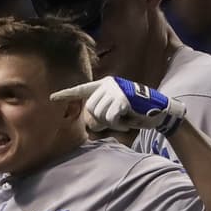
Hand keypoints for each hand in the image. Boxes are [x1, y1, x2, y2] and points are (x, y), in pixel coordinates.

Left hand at [52, 77, 186, 135]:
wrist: (159, 110)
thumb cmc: (136, 112)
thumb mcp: (116, 110)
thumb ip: (102, 113)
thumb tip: (89, 125)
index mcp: (104, 85)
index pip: (81, 89)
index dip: (66, 94)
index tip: (51, 97)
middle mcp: (108, 84)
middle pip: (90, 109)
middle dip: (101, 121)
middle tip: (116, 121)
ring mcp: (115, 91)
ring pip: (99, 115)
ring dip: (111, 123)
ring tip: (124, 118)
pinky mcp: (122, 99)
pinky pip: (110, 119)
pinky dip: (119, 125)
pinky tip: (128, 120)